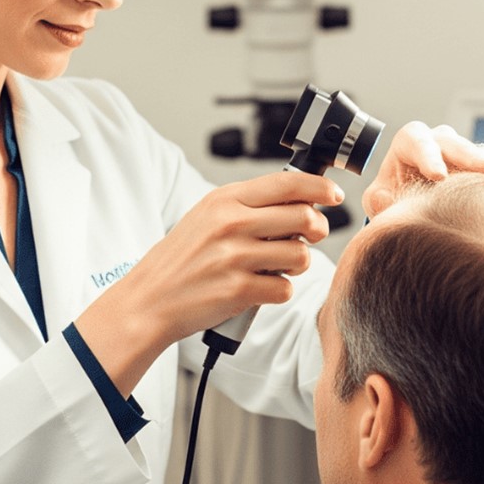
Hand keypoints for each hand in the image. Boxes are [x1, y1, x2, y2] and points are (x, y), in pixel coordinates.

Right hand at [76, 171, 342, 393]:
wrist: (149, 299)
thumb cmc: (182, 259)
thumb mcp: (208, 216)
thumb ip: (249, 205)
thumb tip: (301, 200)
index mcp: (225, 199)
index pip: (287, 183)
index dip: (320, 187)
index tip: (335, 195)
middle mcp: (231, 223)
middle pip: (304, 218)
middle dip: (317, 230)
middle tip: (309, 238)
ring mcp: (234, 256)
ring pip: (301, 255)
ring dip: (297, 264)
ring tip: (277, 266)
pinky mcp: (239, 289)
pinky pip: (285, 288)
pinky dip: (279, 291)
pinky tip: (260, 288)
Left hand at [362, 121, 483, 219]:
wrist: (412, 203)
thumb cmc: (393, 195)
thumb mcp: (379, 198)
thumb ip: (378, 199)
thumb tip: (383, 198)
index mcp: (413, 141)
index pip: (419, 142)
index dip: (429, 157)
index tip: (439, 176)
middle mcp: (442, 142)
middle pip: (459, 145)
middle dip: (477, 158)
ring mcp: (466, 154)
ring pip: (483, 157)